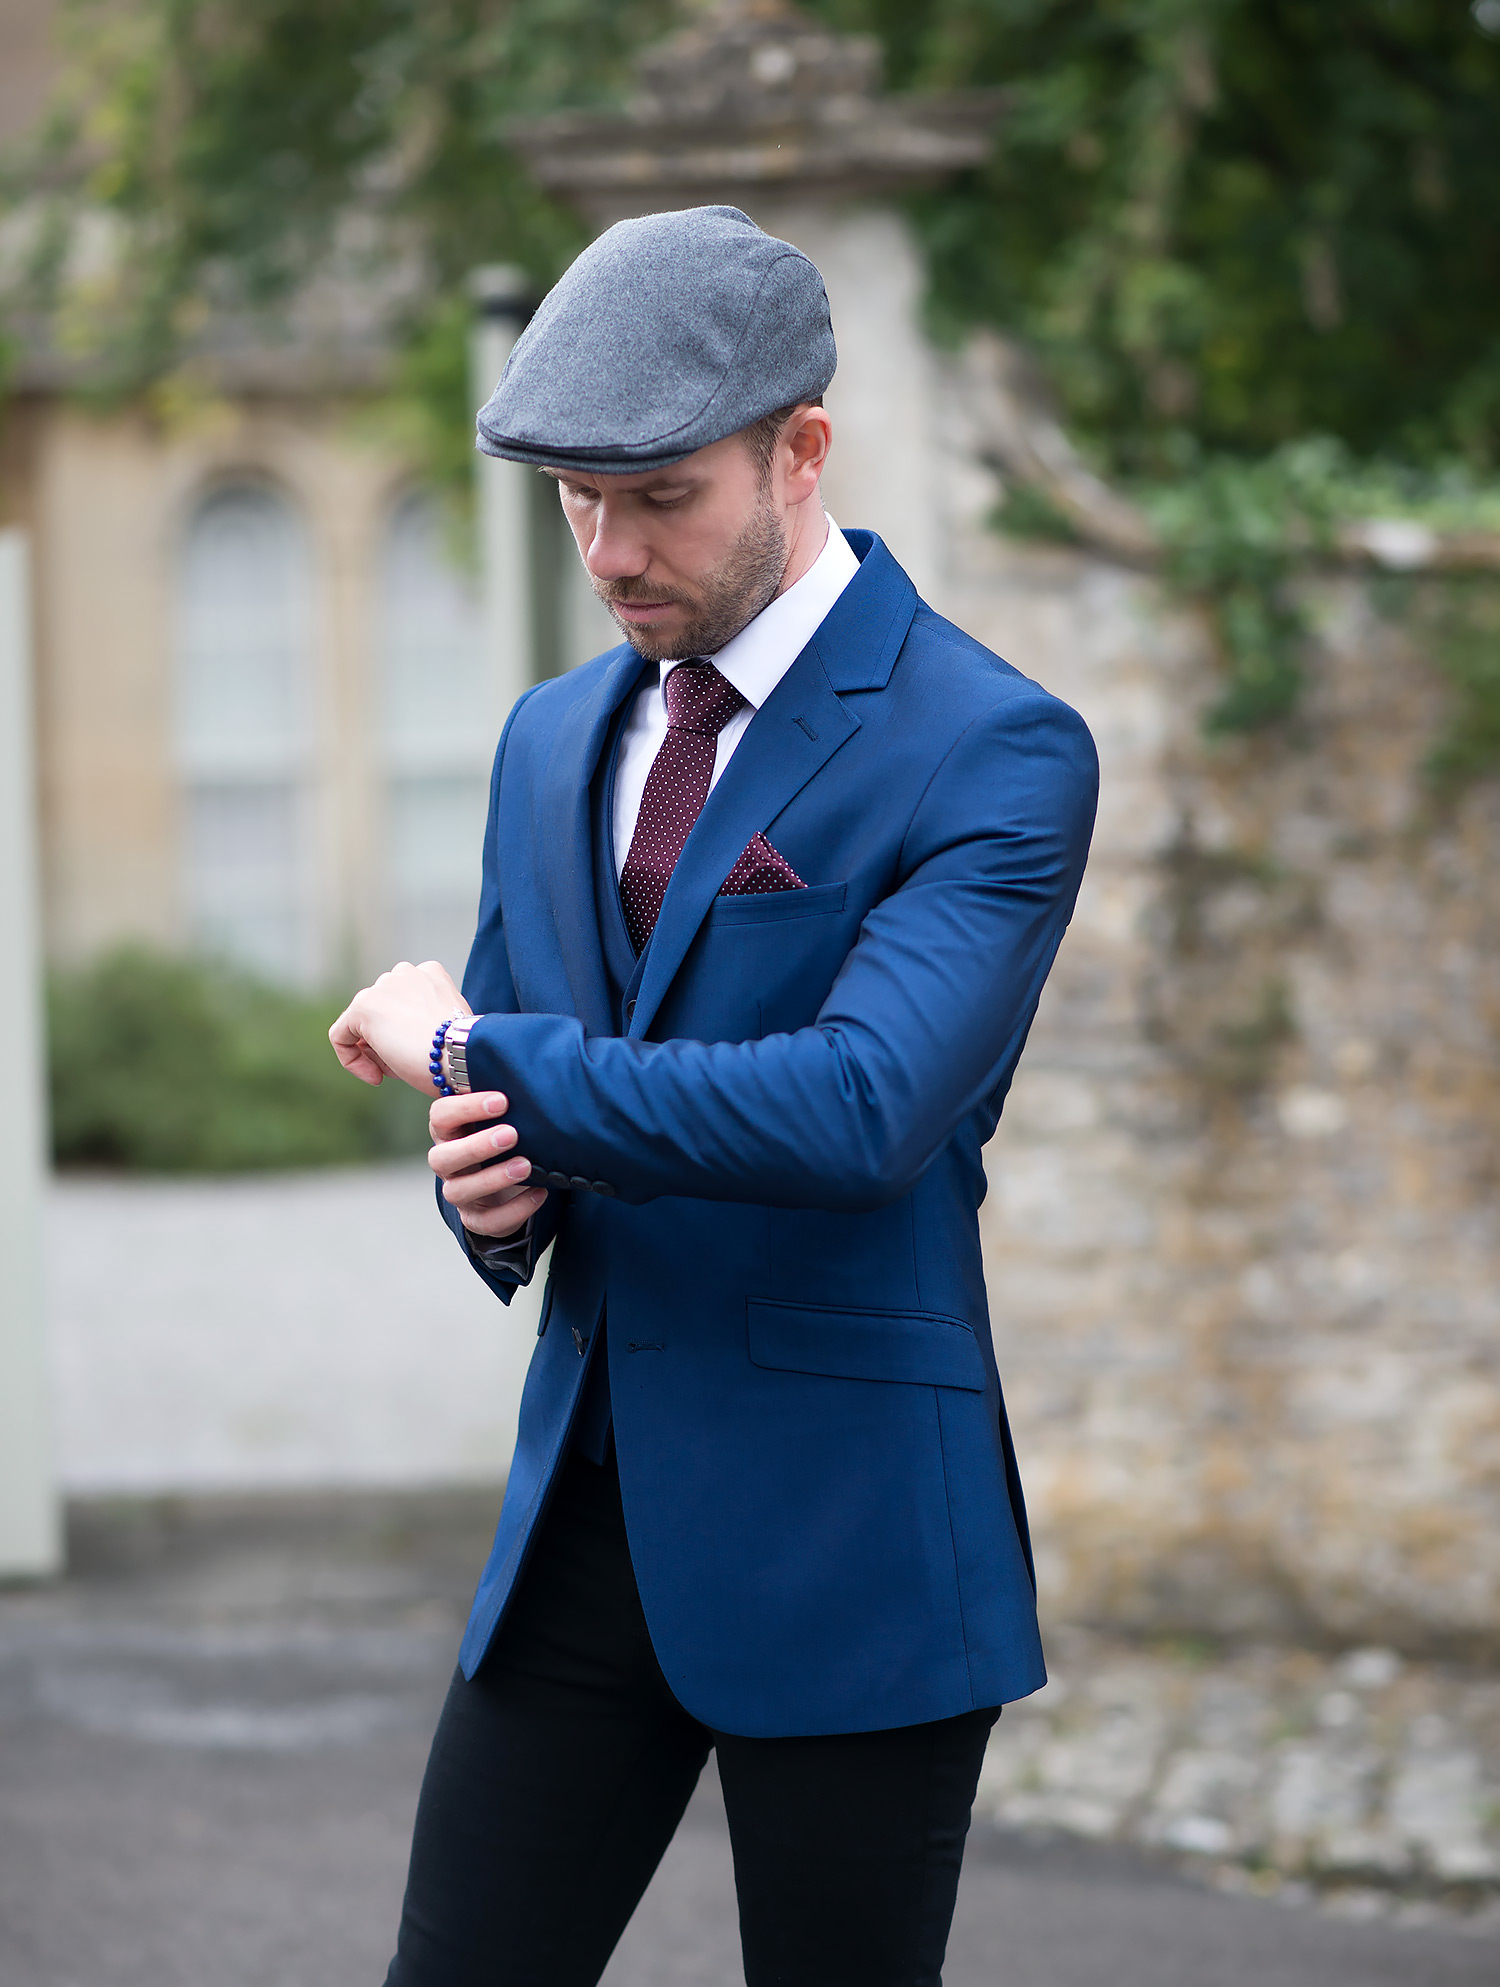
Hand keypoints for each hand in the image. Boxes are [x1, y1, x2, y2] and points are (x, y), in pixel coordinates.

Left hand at [329, 960, 469, 1092]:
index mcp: (430, 973)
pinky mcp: (363, 1008)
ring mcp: (382, 988)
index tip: (418, 1054)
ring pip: (363, 1026)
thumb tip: (401, 1037)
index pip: (403, 1002)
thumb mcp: (447, 1027)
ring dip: (377, 1053)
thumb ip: (425, 1020)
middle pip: (382, 1012)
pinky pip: (341, 1036)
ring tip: (398, 1069)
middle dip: (389, 1042)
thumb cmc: (462, 1051)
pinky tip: (375, 1076)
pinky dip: (352, 1060)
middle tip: (406, 1066)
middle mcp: (405, 972)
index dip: (406, 1032)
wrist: (462, 1055)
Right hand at [429, 1091, 548, 1239]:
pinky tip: (540, 1192)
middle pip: (441, 1158)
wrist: (508, 1181)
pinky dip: (515, 1210)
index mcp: (449, 1131)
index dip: (466, 1108)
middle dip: (476, 1146)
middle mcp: (447, 1163)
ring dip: (493, 1178)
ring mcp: (460, 1192)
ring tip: (526, 1165)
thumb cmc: (506, 1134)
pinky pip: (488, 1222)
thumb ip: (508, 1095)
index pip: (441, 1116)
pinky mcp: (476, 1218)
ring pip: (459, 1192)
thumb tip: (535, 1063)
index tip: (502, 1100)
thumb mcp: (502, 1115)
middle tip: (511, 1133)